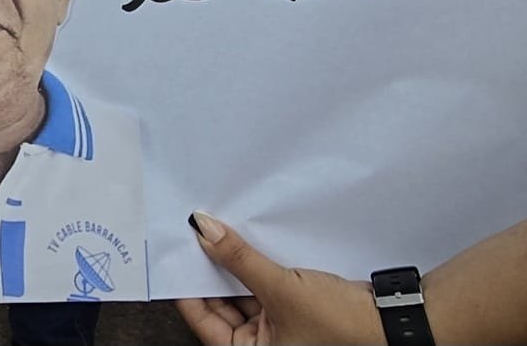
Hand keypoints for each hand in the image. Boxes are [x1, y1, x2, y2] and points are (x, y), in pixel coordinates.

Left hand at [176, 211, 384, 344]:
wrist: (390, 319)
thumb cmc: (339, 324)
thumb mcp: (280, 287)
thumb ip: (238, 258)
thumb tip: (205, 230)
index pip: (204, 321)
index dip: (187, 288)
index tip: (176, 256)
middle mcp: (260, 345)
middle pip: (220, 306)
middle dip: (210, 273)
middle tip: (196, 240)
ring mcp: (275, 329)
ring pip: (240, 294)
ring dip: (232, 268)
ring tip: (218, 237)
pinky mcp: (290, 311)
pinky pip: (260, 288)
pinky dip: (252, 268)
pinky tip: (244, 244)